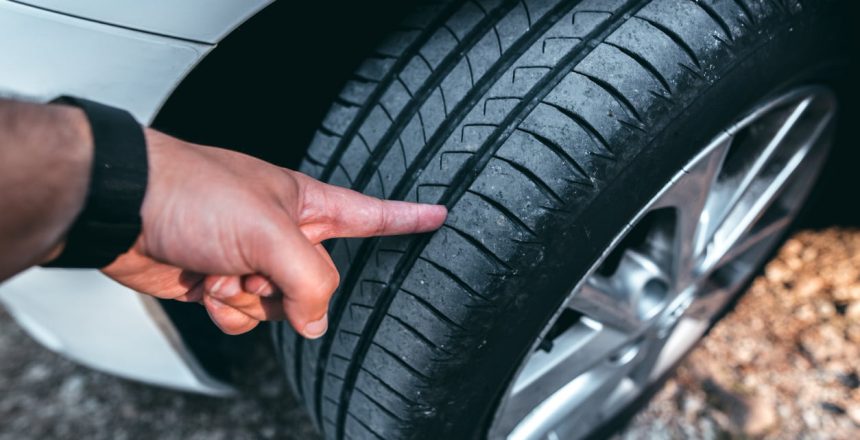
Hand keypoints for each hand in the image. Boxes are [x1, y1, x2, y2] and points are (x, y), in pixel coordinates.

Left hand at [102, 130, 446, 336]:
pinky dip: (224, 308)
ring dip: (247, 298)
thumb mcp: (268, 232)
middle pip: (320, 282)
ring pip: (279, 308)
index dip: (407, 218)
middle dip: (287, 287)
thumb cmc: (192, 191)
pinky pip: (243, 316)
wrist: (124, 205)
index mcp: (307, 204)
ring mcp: (253, 259)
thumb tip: (316, 322)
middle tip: (254, 265)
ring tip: (219, 267)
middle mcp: (284, 232)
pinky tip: (203, 283)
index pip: (371, 214)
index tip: (439, 217)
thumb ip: (309, 280)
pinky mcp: (222, 280)